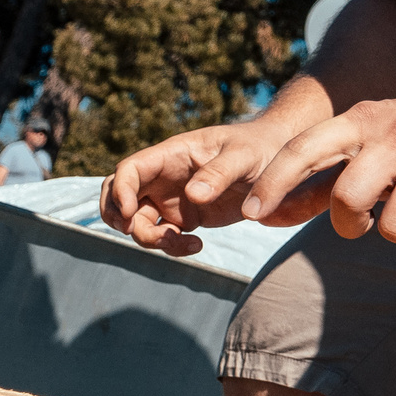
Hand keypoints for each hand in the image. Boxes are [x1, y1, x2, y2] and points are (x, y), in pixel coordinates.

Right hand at [103, 117, 303, 257]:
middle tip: (135, 231)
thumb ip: (220, 173)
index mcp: (172, 154)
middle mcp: (164, 176)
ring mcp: (171, 199)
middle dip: (118, 217)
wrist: (277, 162)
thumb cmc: (259, 148)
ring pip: (137, 222)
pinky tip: (197, 245)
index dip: (120, 191)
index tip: (129, 214)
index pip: (129, 169)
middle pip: (119, 196)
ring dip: (149, 239)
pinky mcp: (185, 218)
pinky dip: (170, 247)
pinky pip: (162, 236)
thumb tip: (193, 196)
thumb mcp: (244, 157)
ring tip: (183, 242)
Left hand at [242, 83, 395, 245]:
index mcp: (362, 120)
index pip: (306, 149)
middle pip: (348, 199)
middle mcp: (394, 137)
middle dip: (349, 223)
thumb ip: (316, 179)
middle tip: (362, 219)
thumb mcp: (364, 139)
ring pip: (394, 229)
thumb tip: (261, 217)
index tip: (250, 213)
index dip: (273, 181)